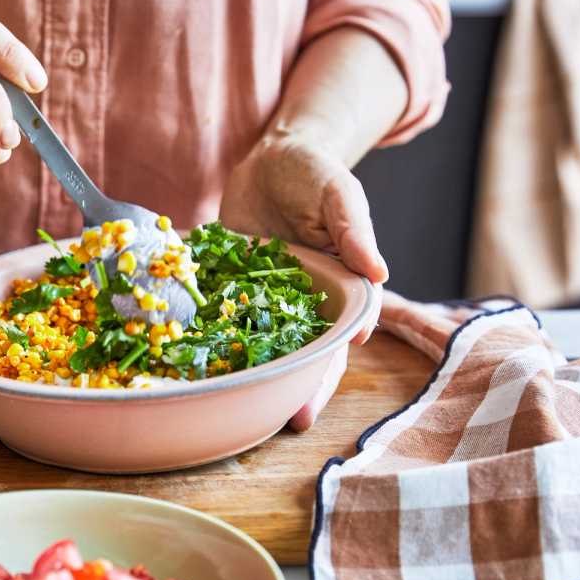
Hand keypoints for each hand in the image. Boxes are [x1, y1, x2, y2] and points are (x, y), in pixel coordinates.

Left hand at [219, 132, 386, 431]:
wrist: (268, 158)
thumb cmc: (314, 173)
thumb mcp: (339, 194)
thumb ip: (354, 232)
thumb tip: (380, 272)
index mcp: (340, 287)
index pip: (343, 333)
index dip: (332, 361)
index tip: (319, 387)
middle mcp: (305, 303)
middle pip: (306, 353)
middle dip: (302, 388)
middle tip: (294, 421)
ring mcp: (266, 300)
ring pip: (265, 346)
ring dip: (258, 376)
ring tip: (245, 410)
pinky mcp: (233, 290)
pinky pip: (225, 320)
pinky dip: (215, 342)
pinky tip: (199, 366)